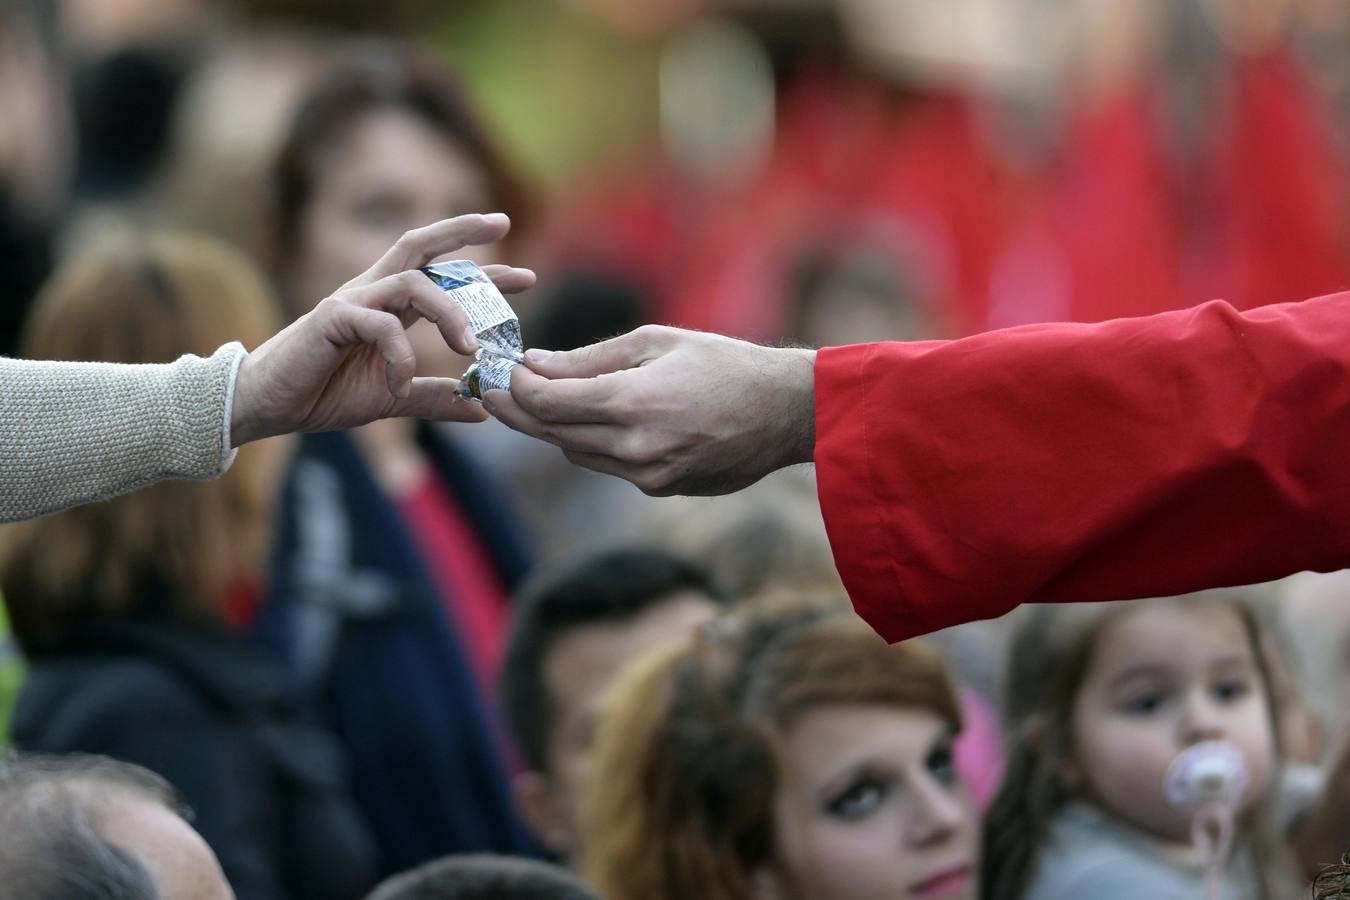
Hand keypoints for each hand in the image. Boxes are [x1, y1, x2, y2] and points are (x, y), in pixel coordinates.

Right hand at [230, 214, 534, 444]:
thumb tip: (482, 410)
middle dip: (463, 232)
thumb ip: (433, 398)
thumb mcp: (391, 398)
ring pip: (413, 283)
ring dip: (450, 311)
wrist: (263, 406)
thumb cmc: (321, 394)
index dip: (481, 269)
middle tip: (505, 226)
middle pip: (421, 246)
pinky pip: (381, 326)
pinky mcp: (331, 319)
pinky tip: (401, 383)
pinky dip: (400, 356)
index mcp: (387, 305)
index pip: (439, 272)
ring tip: (469, 348)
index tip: (525, 275)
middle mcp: (371, 292)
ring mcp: (351, 301)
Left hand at [484, 325, 815, 495]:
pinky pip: (608, 466)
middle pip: (551, 434)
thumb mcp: (657, 342)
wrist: (785, 413)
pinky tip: (595, 420)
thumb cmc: (724, 364)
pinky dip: (593, 443)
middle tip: (492, 389)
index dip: (513, 388)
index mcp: (632, 403)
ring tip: (538, 400)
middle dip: (518, 410)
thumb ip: (591, 359)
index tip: (498, 371)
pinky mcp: (660, 489)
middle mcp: (634, 447)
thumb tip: (536, 364)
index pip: (546, 403)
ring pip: (575, 453)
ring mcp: (648, 475)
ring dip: (554, 428)